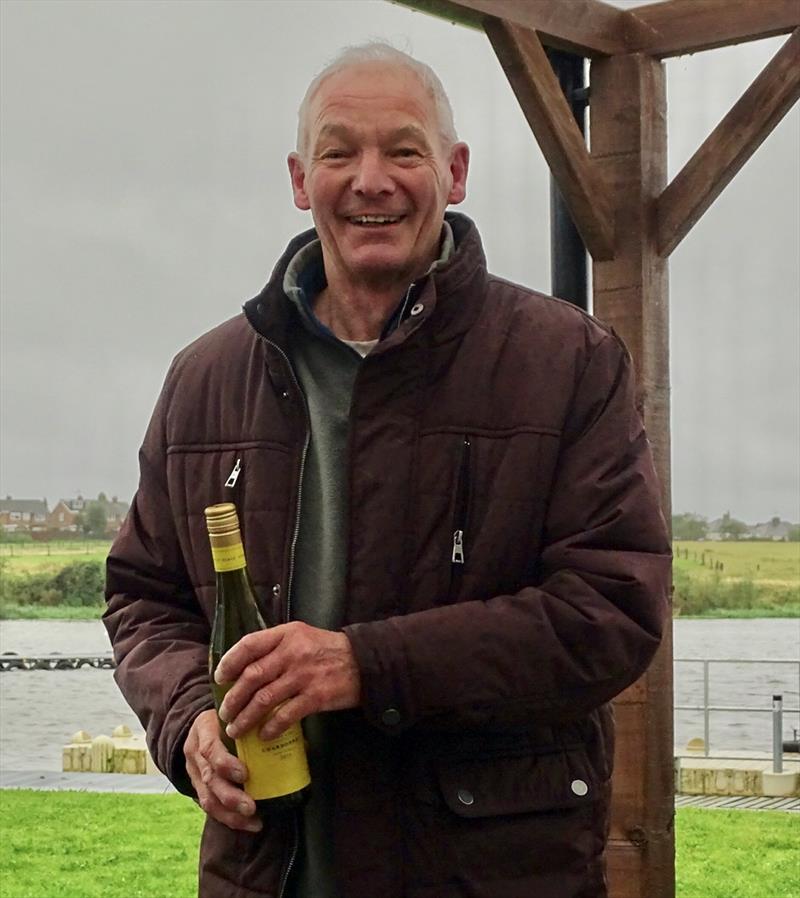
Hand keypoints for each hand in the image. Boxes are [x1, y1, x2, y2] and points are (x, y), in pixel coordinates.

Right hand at [183, 708, 261, 832]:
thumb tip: (292, 730)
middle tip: (251, 807)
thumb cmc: (228, 717)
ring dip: (230, 814)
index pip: (210, 748)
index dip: (225, 764)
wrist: (202, 724)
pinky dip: (229, 818)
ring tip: (253, 821)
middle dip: (230, 796)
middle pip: (209, 779)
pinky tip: (249, 824)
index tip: (244, 774)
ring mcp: (194, 772)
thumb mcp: (236, 710)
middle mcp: (195, 753)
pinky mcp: (197, 788)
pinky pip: (210, 807)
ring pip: (207, 798)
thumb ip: (255, 720)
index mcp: (204, 729)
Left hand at [215, 622, 360, 741]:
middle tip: (225, 712)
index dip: (230, 662)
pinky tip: (264, 736)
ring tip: (236, 729)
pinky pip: (286, 715)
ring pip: (264, 699)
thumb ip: (276, 645)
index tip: (220, 678)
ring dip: (246, 717)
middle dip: (233, 698)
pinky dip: (271, 728)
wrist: (364, 663)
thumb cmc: (327, 650)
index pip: (249, 644)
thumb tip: (243, 666)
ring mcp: (304, 675)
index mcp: (287, 634)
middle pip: (252, 676)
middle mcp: (293, 652)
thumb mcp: (301, 636)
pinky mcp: (316, 697)